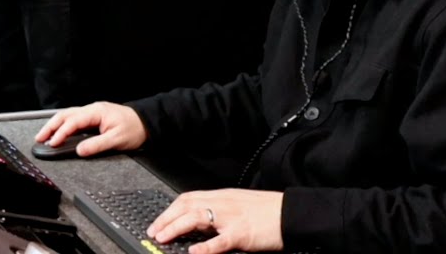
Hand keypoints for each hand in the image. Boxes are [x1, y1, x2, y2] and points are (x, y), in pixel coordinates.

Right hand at [34, 101, 145, 155]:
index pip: (73, 121)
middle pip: (65, 115)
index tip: (52, 143)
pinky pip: (74, 118)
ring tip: (44, 135)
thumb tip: (80, 150)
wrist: (146, 122)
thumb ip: (97, 145)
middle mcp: (92, 109)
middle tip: (39, 138)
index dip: (61, 132)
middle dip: (50, 126)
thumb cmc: (134, 128)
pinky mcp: (93, 117)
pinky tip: (58, 131)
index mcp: (96, 112)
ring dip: (54, 125)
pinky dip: (63, 125)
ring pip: (67, 115)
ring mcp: (92, 112)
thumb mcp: (117, 139)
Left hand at [146, 189, 283, 253]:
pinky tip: (193, 251)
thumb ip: (219, 210)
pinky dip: (205, 246)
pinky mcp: (242, 234)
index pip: (188, 198)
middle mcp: (223, 203)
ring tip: (163, 238)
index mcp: (222, 197)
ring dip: (176, 227)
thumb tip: (199, 221)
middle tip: (153, 231)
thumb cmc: (268, 212)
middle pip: (187, 206)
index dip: (170, 209)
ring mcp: (231, 218)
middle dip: (166, 218)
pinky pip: (220, 241)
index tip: (158, 220)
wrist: (292, 213)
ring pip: (196, 217)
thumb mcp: (238, 205)